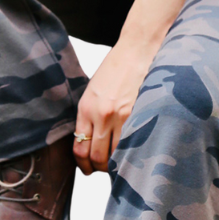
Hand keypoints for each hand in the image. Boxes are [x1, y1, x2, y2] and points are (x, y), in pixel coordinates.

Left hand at [73, 41, 156, 174]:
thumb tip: (90, 143)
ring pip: (116, 154)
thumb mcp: (93, 92)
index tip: (87, 169)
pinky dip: (132, 153)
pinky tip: (133, 153)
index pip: (79, 148)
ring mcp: (121, 116)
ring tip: (119, 163)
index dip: (83, 164)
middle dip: (99, 168)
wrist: (136, 50)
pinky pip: (132, 143)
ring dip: (116, 163)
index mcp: (86, 108)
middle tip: (103, 169)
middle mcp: (101, 115)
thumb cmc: (115, 69)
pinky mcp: (139, 114)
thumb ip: (89, 117)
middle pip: (97, 156)